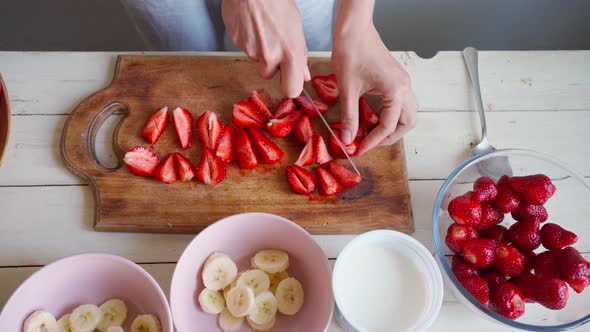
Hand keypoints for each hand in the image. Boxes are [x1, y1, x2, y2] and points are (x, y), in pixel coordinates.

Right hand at [222, 0, 310, 97]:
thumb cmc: (277, 1)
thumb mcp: (296, 27)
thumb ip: (300, 54)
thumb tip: (304, 74)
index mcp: (290, 53)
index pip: (291, 89)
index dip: (290, 85)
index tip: (290, 79)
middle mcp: (270, 56)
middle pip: (268, 76)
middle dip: (271, 68)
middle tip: (274, 49)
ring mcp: (251, 51)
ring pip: (256, 60)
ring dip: (260, 50)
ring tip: (264, 29)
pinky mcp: (238, 43)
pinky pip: (245, 48)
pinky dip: (249, 40)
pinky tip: (254, 25)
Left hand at [332, 2, 417, 154]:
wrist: (354, 30)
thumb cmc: (351, 52)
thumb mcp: (348, 90)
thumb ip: (350, 117)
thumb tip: (348, 139)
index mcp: (396, 90)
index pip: (388, 126)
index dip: (372, 141)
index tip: (358, 149)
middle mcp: (405, 87)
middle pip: (407, 123)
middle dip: (389, 137)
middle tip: (369, 144)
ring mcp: (402, 82)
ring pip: (407, 113)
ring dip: (392, 127)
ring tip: (372, 134)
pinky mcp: (396, 79)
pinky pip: (400, 103)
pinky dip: (390, 115)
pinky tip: (372, 117)